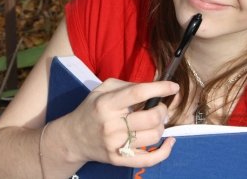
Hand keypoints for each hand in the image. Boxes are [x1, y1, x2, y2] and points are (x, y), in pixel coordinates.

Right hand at [57, 78, 179, 166]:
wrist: (73, 138)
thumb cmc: (91, 110)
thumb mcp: (102, 90)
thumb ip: (126, 85)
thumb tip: (153, 88)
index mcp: (107, 104)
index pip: (138, 93)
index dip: (160, 88)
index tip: (173, 87)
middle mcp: (112, 125)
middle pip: (150, 117)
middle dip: (162, 110)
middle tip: (160, 107)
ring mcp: (116, 145)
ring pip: (153, 136)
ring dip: (161, 126)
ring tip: (156, 121)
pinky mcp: (120, 160)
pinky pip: (150, 159)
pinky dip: (165, 151)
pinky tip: (170, 142)